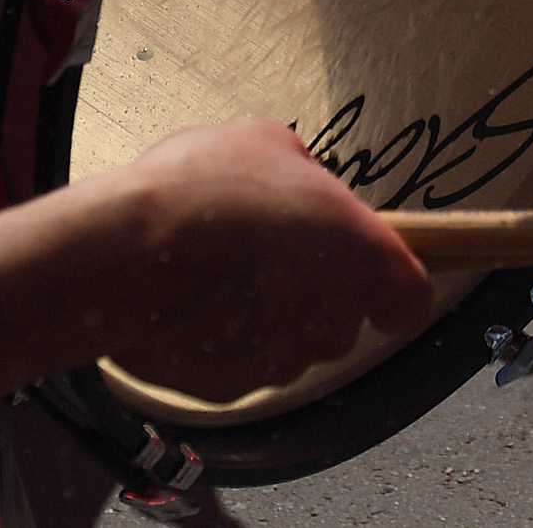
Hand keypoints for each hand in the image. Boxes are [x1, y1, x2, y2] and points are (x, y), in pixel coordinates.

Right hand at [83, 122, 430, 401]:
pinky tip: (187, 305)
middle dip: (316, 295)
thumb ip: (304, 172)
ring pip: (290, 347)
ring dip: (268, 319)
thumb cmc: (204, 186)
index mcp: (362, 255)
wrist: (122, 253)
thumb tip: (304, 185)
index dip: (392, 286)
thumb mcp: (267, 141)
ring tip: (218, 274)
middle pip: (343, 322)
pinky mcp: (230, 389)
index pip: (410, 296)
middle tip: (269, 253)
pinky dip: (222, 343)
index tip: (365, 268)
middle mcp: (331, 320)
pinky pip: (239, 366)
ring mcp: (280, 361)